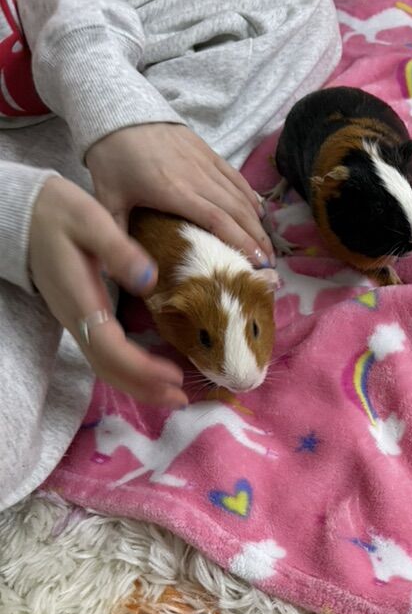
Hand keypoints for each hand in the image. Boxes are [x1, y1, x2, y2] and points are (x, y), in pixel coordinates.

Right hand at [28, 177, 187, 408]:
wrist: (26, 215)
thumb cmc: (60, 214)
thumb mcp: (90, 220)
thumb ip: (118, 249)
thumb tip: (149, 280)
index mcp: (80, 300)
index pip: (109, 347)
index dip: (141, 367)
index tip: (173, 374)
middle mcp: (77, 319)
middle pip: (109, 367)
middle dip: (145, 388)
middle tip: (182, 399)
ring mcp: (77, 322)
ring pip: (105, 366)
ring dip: (139, 385)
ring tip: (173, 396)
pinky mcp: (82, 320)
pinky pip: (105, 356)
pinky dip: (130, 371)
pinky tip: (152, 374)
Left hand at [86, 123, 272, 259]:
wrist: (117, 109)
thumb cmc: (112, 156)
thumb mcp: (107, 198)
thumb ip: (116, 234)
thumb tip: (121, 270)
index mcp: (175, 192)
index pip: (218, 221)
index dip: (240, 243)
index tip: (256, 264)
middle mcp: (197, 177)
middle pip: (237, 212)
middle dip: (257, 239)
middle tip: (269, 264)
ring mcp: (206, 163)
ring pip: (240, 196)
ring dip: (257, 222)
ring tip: (267, 245)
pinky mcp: (208, 151)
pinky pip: (236, 177)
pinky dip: (250, 196)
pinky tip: (259, 213)